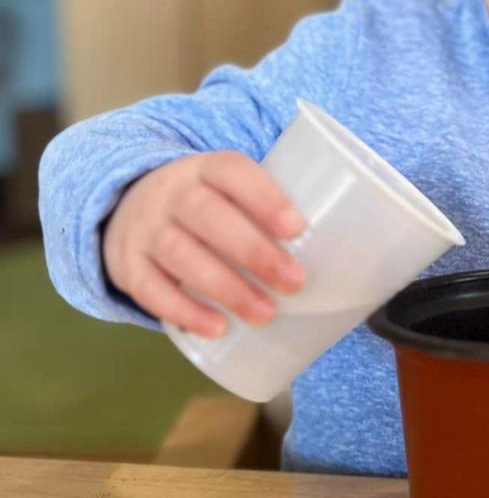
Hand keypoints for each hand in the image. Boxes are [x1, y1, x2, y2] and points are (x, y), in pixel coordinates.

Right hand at [102, 151, 306, 337]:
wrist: (129, 204)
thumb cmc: (209, 204)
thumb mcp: (232, 190)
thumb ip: (273, 208)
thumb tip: (352, 250)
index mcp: (206, 168)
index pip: (232, 172)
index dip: (263, 197)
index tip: (296, 226)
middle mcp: (172, 193)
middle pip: (209, 217)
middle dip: (254, 252)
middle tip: (294, 283)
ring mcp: (145, 228)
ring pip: (182, 254)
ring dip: (226, 287)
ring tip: (264, 314)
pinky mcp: (127, 264)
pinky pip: (150, 289)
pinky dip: (182, 310)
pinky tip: (215, 329)